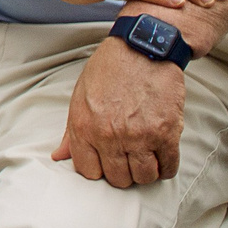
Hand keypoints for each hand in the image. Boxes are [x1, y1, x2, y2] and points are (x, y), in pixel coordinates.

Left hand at [53, 37, 186, 187]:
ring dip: (146, 172)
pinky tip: (163, 157)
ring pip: (143, 177)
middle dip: (124, 173)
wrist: (141, 49)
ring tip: (146, 158)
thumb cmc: (109, 71)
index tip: (107, 163)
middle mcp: (108, 136)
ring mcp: (138, 136)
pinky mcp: (165, 132)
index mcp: (83, 128)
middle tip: (129, 159)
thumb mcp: (80, 98)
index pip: (88, 171)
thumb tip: (58, 156)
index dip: (99, 170)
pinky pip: (168, 166)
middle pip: (117, 178)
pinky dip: (166, 167)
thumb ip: (71, 132)